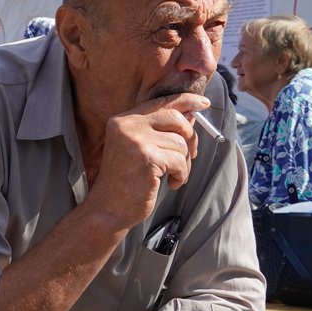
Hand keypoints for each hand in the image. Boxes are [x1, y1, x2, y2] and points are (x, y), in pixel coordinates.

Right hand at [88, 93, 208, 230]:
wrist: (107, 210)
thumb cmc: (126, 182)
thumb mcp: (140, 149)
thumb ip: (161, 130)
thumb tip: (190, 113)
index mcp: (123, 120)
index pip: (161, 102)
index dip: (186, 100)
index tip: (204, 103)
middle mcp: (127, 125)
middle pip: (176, 118)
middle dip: (190, 138)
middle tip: (190, 156)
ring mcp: (135, 140)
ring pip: (180, 143)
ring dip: (184, 163)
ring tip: (172, 176)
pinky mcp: (146, 157)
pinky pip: (179, 160)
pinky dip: (181, 174)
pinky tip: (171, 183)